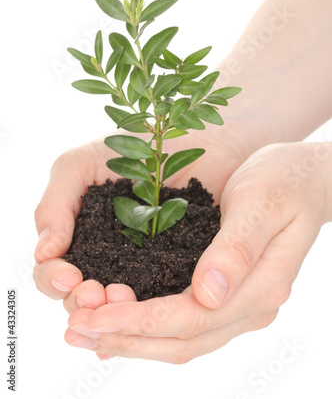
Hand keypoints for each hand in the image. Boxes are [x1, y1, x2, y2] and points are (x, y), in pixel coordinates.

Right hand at [33, 122, 245, 309]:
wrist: (198, 139)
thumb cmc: (134, 147)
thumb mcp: (81, 165)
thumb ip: (55, 202)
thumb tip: (44, 252)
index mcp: (80, 237)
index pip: (55, 272)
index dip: (55, 280)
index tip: (70, 276)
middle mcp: (107, 258)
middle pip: (82, 298)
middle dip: (82, 302)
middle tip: (96, 294)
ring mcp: (142, 267)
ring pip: (118, 307)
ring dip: (113, 313)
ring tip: (121, 298)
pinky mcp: (177, 271)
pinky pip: (160, 299)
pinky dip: (151, 309)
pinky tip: (149, 312)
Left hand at [64, 142, 331, 361]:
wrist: (305, 180)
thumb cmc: (283, 182)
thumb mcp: (261, 202)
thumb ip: (237, 249)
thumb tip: (207, 293)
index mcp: (261, 286)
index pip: (191, 317)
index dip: (140, 321)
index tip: (93, 315)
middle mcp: (250, 307)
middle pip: (181, 341)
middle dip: (125, 338)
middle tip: (74, 329)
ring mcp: (240, 306)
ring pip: (181, 341)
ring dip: (131, 340)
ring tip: (83, 330)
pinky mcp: (228, 296)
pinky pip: (185, 326)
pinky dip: (147, 328)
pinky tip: (117, 319)